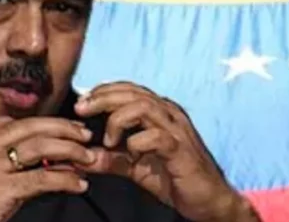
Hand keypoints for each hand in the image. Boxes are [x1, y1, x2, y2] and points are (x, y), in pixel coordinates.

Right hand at [0, 117, 93, 221]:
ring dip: (70, 152)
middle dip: (66, 130)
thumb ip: (17, 159)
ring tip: (88, 159)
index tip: (74, 128)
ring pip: (40, 148)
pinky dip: (65, 180)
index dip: (54, 122)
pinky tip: (77, 185)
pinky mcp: (1, 188)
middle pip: (35, 128)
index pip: (24, 122)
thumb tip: (56, 157)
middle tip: (87, 138)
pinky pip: (41, 178)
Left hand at [75, 83, 255, 221]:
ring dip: (118, 119)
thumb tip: (81, 158)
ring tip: (108, 140)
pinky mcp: (181, 150)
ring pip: (144, 107)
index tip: (81, 104)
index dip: (104, 91)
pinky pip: (156, 137)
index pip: (130, 90)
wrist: (207, 199)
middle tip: (81, 110)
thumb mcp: (135, 168)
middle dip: (103, 98)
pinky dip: (136, 143)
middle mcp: (169, 115)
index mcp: (160, 113)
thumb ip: (110, 159)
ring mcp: (177, 130)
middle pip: (133, 93)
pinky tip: (131, 154)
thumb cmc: (174, 178)